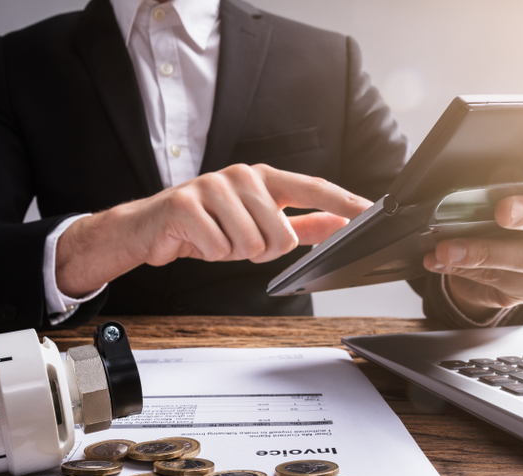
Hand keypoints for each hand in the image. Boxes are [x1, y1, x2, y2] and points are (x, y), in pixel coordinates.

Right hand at [56, 163, 369, 297]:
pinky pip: (217, 246)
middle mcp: (242, 175)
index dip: (344, 203)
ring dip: (231, 254)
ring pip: (249, 244)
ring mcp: (213, 185)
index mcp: (265, 178)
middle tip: (235, 242)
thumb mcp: (258, 226)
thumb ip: (303, 225)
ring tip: (215, 239)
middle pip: (280, 234)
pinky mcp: (187, 203)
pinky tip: (197, 240)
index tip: (371, 214)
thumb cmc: (208, 225)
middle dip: (259, 252)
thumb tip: (340, 225)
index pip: (314, 188)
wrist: (151, 228)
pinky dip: (208, 253)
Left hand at [423, 161, 522, 320]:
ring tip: (449, 246)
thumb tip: (476, 164)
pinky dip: (467, 267)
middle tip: (503, 211)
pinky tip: (442, 260)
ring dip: (486, 251)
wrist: (505, 248)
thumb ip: (517, 171)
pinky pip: (507, 280)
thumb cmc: (517, 199)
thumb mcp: (520, 180)